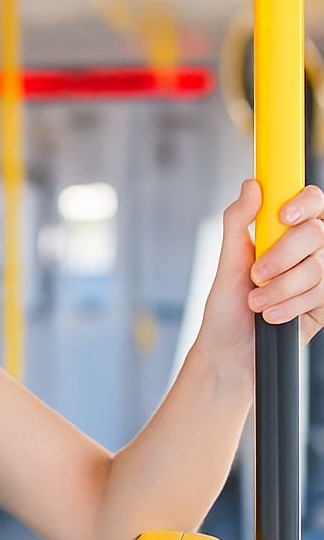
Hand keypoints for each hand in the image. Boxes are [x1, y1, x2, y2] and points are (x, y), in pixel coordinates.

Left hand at [201, 180, 323, 365]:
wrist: (231, 354)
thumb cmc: (226, 309)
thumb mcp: (227, 264)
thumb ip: (238, 223)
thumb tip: (252, 185)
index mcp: (283, 235)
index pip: (310, 204)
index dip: (304, 204)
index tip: (283, 216)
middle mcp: (305, 253)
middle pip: (316, 234)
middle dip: (282, 256)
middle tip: (255, 276)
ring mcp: (317, 278)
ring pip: (318, 267)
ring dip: (281, 288)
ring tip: (256, 304)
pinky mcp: (323, 305)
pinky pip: (320, 295)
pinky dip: (291, 306)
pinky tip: (272, 317)